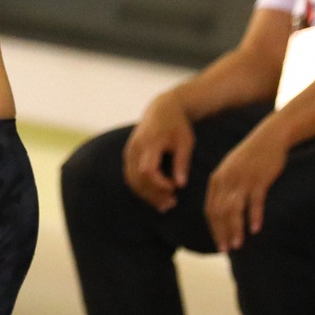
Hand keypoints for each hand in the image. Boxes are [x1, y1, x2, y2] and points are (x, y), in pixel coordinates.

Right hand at [122, 92, 195, 212]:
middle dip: (154, 194)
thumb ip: (182, 162)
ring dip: (147, 195)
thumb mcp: (185, 142)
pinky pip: (130, 176)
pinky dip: (141, 189)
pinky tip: (155, 197)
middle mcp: (136, 147)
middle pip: (138, 178)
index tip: (175, 188)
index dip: (159, 183)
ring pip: (132, 180)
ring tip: (165, 205)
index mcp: (150, 142)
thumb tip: (181, 185)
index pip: (148, 169)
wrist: (162, 109)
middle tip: (172, 204)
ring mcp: (130, 151)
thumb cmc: (177, 126)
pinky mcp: (128, 155)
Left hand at [204, 124, 290, 251]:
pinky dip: (254, 215)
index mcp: (217, 179)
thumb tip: (223, 213)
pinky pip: (255, 200)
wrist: (269, 137)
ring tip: (238, 245)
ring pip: (234, 208)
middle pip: (220, 211)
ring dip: (235, 229)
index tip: (219, 243)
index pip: (210, 209)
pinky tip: (256, 229)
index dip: (214, 228)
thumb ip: (225, 189)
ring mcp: (242, 179)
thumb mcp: (231, 170)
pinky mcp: (259, 178)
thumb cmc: (251, 157)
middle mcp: (226, 180)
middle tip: (226, 250)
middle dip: (221, 233)